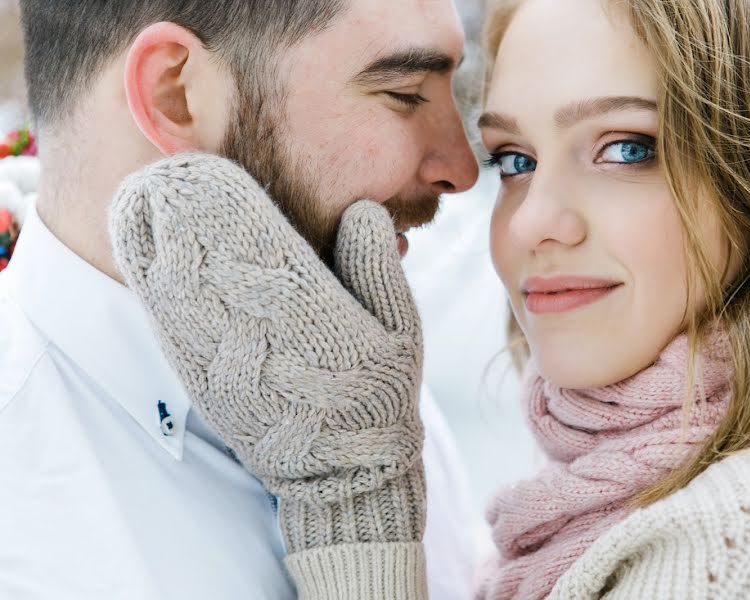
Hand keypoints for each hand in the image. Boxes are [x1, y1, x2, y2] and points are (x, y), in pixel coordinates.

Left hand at [109, 153, 424, 551]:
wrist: (340, 468)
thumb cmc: (376, 393)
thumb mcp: (401, 329)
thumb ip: (378, 267)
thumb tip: (361, 208)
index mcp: (310, 314)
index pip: (257, 245)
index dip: (228, 204)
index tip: (211, 168)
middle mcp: (257, 332)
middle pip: (206, 261)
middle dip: (184, 212)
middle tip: (170, 170)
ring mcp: (222, 359)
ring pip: (176, 289)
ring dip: (158, 240)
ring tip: (146, 196)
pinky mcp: (201, 379)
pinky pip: (167, 324)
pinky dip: (150, 283)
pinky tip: (142, 253)